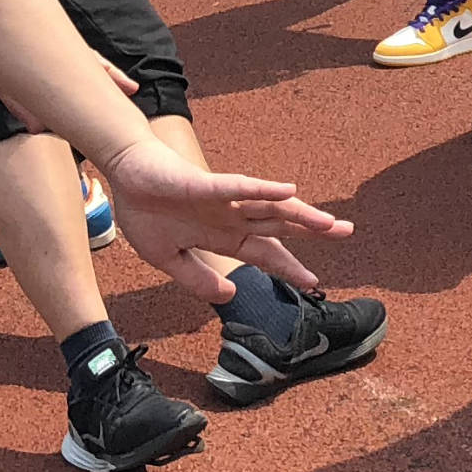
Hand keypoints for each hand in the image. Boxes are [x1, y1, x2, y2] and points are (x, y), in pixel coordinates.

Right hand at [97, 139, 351, 306]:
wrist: (123, 175)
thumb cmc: (145, 212)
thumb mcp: (167, 260)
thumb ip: (198, 279)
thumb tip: (231, 296)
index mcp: (222, 235)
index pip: (265, 254)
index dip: (289, 268)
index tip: (315, 283)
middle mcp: (230, 216)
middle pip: (279, 226)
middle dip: (312, 231)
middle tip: (348, 231)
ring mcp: (221, 199)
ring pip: (268, 206)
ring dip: (298, 214)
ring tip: (328, 222)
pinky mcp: (204, 184)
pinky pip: (238, 186)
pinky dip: (262, 189)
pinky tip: (287, 190)